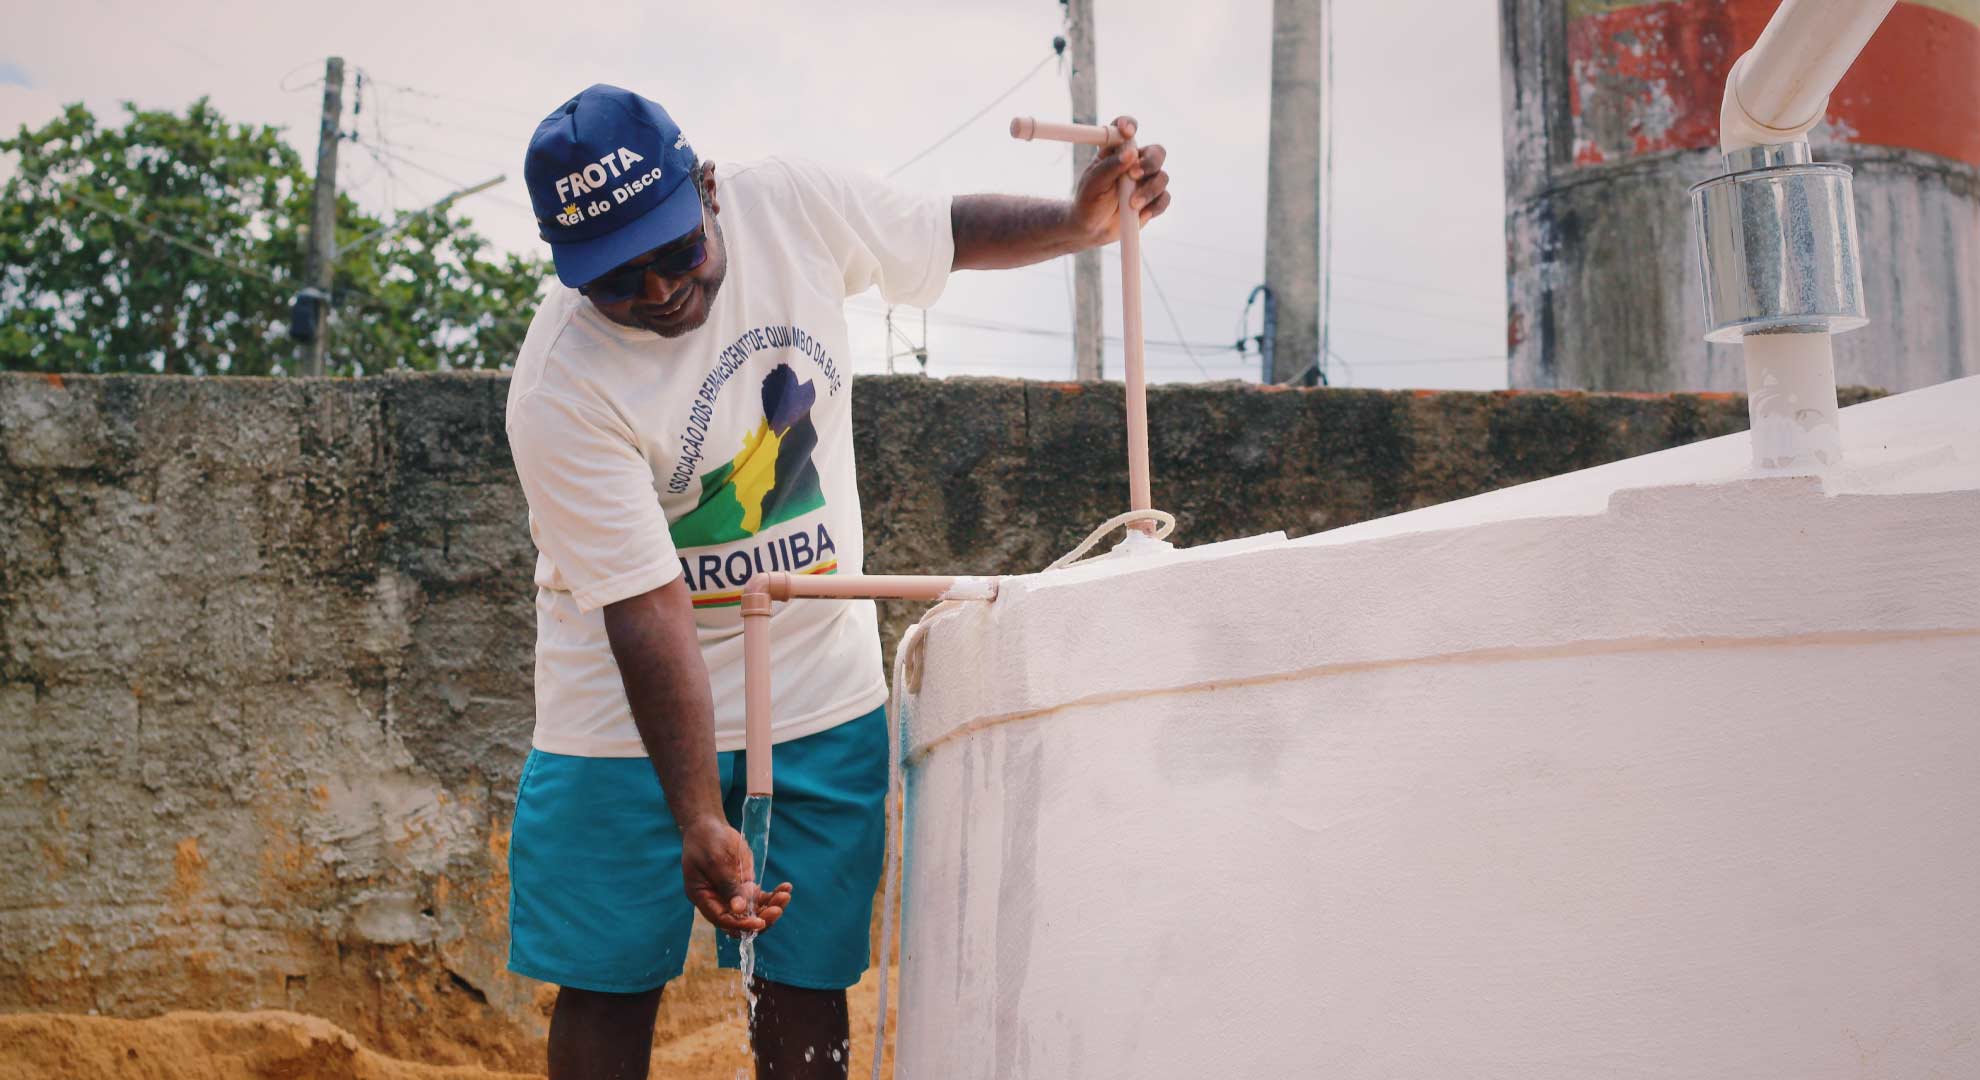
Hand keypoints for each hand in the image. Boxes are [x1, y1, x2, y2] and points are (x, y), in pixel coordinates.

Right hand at [680, 817, 792, 935]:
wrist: (709, 826)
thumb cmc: (707, 842)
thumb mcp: (716, 862)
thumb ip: (728, 885)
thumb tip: (740, 910)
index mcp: (704, 898)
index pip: (723, 920)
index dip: (741, 924)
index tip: (760, 922)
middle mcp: (718, 900)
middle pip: (740, 921)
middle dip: (761, 918)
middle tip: (777, 909)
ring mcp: (733, 894)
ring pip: (753, 911)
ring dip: (771, 907)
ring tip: (785, 895)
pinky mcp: (744, 885)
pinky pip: (760, 898)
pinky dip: (773, 896)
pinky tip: (786, 887)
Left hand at [1066, 115, 1170, 245]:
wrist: (1092, 229)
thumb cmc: (1088, 201)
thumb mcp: (1093, 184)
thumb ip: (1110, 167)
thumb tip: (1130, 153)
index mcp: (1116, 151)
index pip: (1125, 131)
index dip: (1129, 125)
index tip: (1127, 131)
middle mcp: (1135, 162)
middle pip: (1156, 152)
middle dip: (1150, 162)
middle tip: (1134, 175)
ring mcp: (1146, 180)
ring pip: (1162, 177)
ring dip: (1149, 190)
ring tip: (1132, 204)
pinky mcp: (1154, 199)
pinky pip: (1164, 198)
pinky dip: (1155, 206)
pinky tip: (1141, 213)